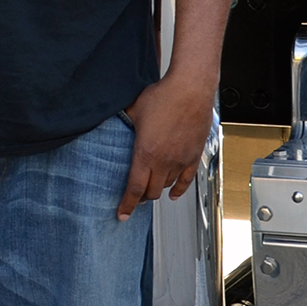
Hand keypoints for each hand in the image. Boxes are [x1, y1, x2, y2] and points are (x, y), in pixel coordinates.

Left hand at [116, 75, 215, 220]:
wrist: (190, 90)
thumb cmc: (163, 96)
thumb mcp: (133, 109)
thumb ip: (123, 121)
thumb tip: (112, 122)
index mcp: (145, 152)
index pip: (134, 188)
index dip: (127, 204)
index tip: (121, 214)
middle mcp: (164, 161)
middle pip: (151, 192)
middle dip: (141, 198)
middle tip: (134, 199)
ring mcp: (180, 160)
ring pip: (167, 186)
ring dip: (157, 190)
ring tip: (150, 189)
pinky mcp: (194, 156)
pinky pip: (186, 180)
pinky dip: (178, 189)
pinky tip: (173, 193)